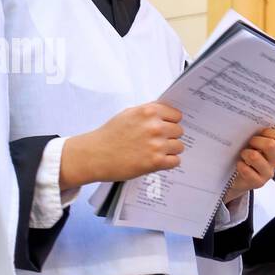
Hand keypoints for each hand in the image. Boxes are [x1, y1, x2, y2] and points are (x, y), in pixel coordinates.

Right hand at [60, 103, 183, 186]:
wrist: (95, 155)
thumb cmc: (110, 135)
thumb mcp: (128, 114)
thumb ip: (149, 113)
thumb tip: (167, 114)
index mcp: (148, 111)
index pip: (176, 115)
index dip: (171, 122)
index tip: (165, 126)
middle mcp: (155, 126)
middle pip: (179, 131)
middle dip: (170, 136)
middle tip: (156, 141)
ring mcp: (157, 144)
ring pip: (179, 146)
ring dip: (170, 150)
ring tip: (154, 152)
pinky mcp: (156, 161)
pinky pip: (175, 161)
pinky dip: (168, 162)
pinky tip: (156, 160)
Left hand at [226, 128, 274, 200]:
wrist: (236, 178)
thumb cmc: (246, 155)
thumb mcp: (254, 142)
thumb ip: (260, 133)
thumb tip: (258, 118)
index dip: (269, 132)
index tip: (259, 133)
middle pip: (271, 145)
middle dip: (255, 141)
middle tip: (249, 144)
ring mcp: (268, 172)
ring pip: (255, 156)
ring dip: (245, 153)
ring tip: (243, 155)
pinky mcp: (259, 182)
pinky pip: (247, 170)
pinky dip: (240, 165)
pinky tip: (239, 165)